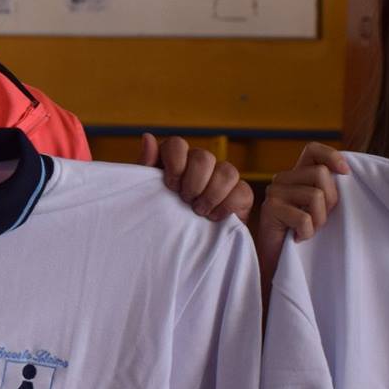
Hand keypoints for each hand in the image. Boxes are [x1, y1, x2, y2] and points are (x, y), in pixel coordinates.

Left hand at [138, 133, 253, 223]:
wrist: (182, 250)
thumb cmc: (161, 219)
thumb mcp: (146, 196)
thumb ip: (145, 167)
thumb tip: (148, 137)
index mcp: (176, 161)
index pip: (177, 144)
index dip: (176, 163)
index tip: (171, 186)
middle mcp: (200, 165)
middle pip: (203, 157)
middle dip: (194, 183)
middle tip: (186, 201)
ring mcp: (222, 178)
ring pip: (227, 170)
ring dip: (211, 194)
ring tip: (199, 212)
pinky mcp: (240, 195)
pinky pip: (242, 190)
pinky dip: (228, 206)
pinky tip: (214, 217)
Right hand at [256, 143, 351, 288]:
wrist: (278, 265)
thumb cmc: (302, 236)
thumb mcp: (320, 208)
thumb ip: (327, 188)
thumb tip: (346, 173)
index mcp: (296, 175)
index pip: (312, 150)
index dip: (332, 156)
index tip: (346, 174)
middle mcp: (282, 179)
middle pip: (321, 174)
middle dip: (330, 201)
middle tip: (318, 221)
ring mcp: (274, 193)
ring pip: (315, 196)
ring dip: (319, 220)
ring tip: (307, 231)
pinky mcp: (270, 209)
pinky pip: (305, 218)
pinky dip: (307, 233)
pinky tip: (297, 238)